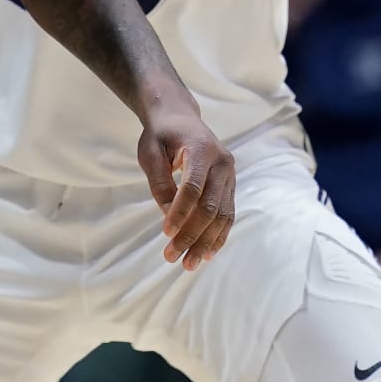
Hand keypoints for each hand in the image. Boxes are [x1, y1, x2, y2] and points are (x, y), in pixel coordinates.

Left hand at [137, 101, 234, 269]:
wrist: (181, 117)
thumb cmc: (161, 134)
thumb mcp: (150, 152)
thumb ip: (159, 182)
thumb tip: (167, 214)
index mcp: (202, 149)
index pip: (193, 187)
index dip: (180, 212)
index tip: (165, 233)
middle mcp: (222, 163)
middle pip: (210, 207)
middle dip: (191, 235)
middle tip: (171, 257)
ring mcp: (230, 175)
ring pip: (222, 215)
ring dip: (205, 242)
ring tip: (189, 264)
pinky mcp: (230, 185)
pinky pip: (227, 214)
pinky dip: (218, 235)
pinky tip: (207, 253)